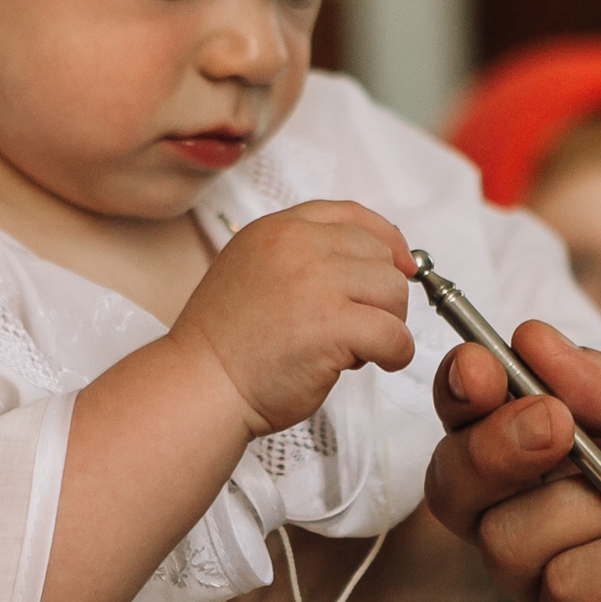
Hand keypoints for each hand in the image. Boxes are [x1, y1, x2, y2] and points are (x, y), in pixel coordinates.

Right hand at [173, 201, 417, 436]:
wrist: (200, 386)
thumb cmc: (227, 345)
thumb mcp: (255, 273)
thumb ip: (303, 258)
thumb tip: (377, 261)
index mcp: (277, 229)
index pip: (351, 215)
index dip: (385, 240)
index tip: (399, 264)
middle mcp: (297, 245)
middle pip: (380, 256)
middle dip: (379, 295)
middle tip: (353, 326)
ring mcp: (316, 282)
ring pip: (393, 292)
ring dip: (385, 324)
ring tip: (350, 347)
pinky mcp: (333, 324)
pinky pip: (395, 335)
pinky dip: (394, 354)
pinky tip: (372, 363)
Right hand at [426, 326, 600, 601]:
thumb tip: (530, 342)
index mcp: (580, 453)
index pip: (479, 423)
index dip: (465, 394)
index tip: (484, 367)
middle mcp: (559, 525)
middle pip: (459, 490)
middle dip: (496, 447)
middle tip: (559, 426)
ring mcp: (575, 597)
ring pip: (512, 545)